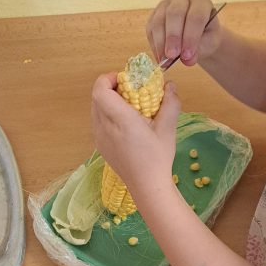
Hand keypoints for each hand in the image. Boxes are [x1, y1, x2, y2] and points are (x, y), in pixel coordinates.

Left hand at [91, 73, 180, 199]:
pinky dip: (106, 115)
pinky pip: (97, 121)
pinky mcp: (99, 145)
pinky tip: (124, 124)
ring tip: (127, 108)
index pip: (100, 91)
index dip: (108, 79)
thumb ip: (170, 103)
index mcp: (121, 120)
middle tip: (129, 91)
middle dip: (111, 88)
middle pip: (96, 97)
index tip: (125, 80)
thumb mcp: (168, 128)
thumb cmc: (158, 157)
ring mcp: (98, 137)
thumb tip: (170, 85)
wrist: (147, 185)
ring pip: (95, 109)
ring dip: (108, 102)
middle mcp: (104, 127)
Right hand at [146, 0, 222, 66]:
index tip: (187, 55)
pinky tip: (160, 58)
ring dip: (161, 43)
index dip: (190, 36)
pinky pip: (150, 30)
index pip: (195, 16)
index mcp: (200, 2)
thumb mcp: (209, 42)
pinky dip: (155, 45)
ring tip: (165, 61)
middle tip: (172, 55)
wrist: (198, 34)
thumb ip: (199, 49)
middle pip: (174, 13)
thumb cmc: (206, 36)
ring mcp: (165, 6)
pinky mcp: (154, 16)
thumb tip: (186, 60)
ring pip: (159, 21)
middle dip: (173, 37)